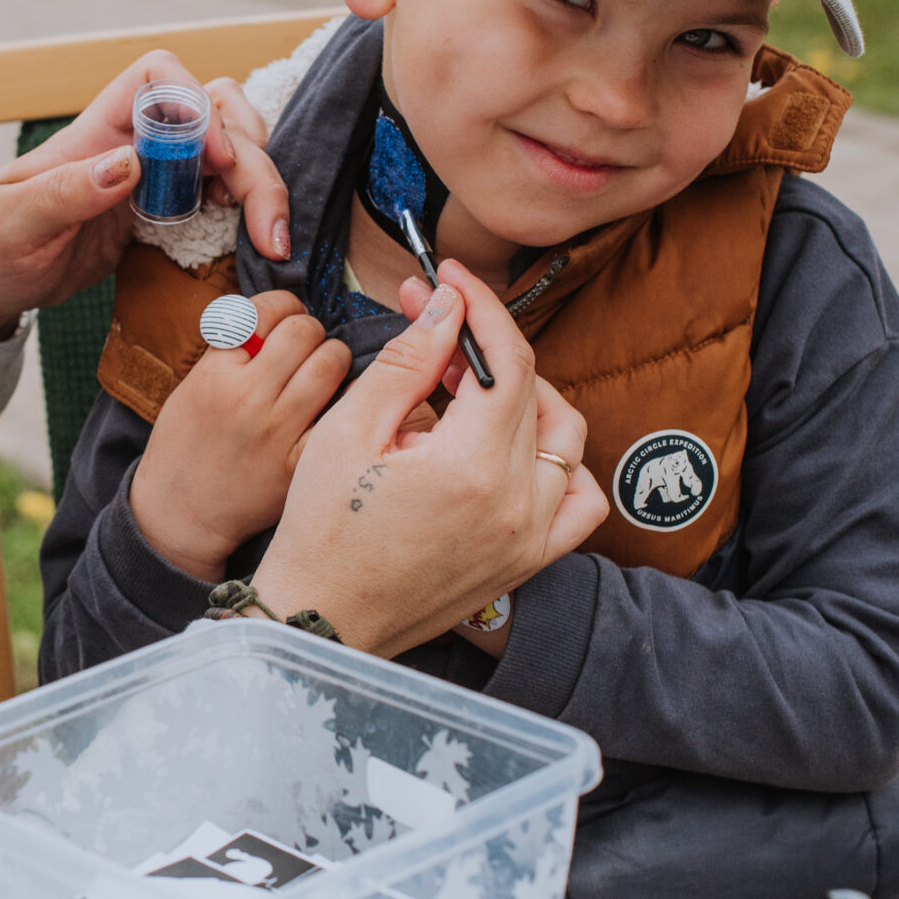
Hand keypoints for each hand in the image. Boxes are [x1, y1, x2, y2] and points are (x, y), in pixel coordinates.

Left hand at [0, 51, 289, 337]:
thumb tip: (127, 164)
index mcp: (97, 130)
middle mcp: (135, 143)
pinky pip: (225, 195)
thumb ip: (64, 192)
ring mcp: (158, 178)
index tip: (212, 159)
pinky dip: (249, 211)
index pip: (157, 75)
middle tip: (266, 221)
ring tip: (272, 238)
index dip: (193, 101)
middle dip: (250, 154)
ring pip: (231, 150)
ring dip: (261, 184)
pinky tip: (255, 245)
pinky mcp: (170, 214)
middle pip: (215, 112)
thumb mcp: (12, 221)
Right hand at [129, 291, 350, 581]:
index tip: (284, 321)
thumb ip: (232, 350)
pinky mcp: (298, 463)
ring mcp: (276, 431)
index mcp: (215, 371)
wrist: (180, 512)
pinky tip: (336, 407)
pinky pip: (340, 415)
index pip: (268, 310)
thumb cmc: (186, 445)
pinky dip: (345, 403)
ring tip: (322, 375)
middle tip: (306, 350)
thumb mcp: (193, 386)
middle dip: (310, 333)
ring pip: (330, 363)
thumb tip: (277, 315)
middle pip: (304, 331)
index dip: (284, 308)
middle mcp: (247, 396)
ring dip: (333, 360)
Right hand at [249, 262, 610, 657]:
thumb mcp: (348, 432)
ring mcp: (531, 536)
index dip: (480, 307)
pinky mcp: (529, 560)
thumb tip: (447, 306)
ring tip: (472, 388)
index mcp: (471, 468)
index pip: (507, 360)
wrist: (321, 619)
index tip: (451, 278)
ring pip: (566, 439)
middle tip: (434, 329)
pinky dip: (562, 466)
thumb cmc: (320, 531)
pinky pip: (579, 501)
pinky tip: (517, 450)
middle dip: (484, 345)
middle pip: (531, 391)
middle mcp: (517, 503)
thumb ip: (408, 362)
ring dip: (531, 398)